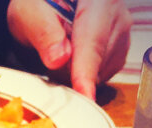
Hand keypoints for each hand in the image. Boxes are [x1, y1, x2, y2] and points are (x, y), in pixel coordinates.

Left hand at [7, 0, 131, 98]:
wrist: (43, 9)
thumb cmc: (36, 8)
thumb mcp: (30, 14)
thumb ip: (44, 33)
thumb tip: (59, 59)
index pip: (93, 41)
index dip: (86, 71)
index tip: (84, 96)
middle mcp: (116, 12)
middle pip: (98, 60)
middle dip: (70, 71)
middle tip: (48, 58)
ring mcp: (121, 30)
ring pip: (100, 71)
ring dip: (74, 73)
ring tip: (58, 54)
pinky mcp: (119, 48)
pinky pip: (101, 74)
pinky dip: (82, 75)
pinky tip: (69, 60)